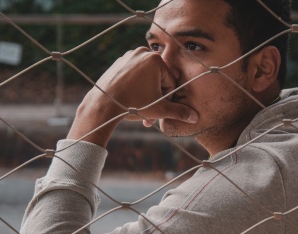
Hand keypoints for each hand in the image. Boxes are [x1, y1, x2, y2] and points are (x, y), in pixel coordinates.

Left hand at [67, 47, 198, 146]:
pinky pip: (134, 74)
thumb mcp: (159, 109)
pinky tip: (131, 100)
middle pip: (158, 79)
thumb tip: (195, 117)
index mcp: (155, 59)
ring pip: (146, 77)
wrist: (102, 105)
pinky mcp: (119, 62)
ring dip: (147, 93)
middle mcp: (142, 52)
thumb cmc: (133, 105)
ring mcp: (129, 56)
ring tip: (140, 108)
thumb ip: (179, 111)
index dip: (166, 99)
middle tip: (149, 112)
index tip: (157, 108)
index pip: (170, 82)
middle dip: (156, 97)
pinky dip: (136, 87)